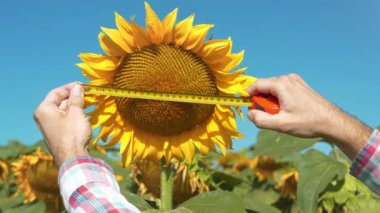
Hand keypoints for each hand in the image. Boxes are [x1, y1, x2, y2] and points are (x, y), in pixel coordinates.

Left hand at [34, 82, 90, 166]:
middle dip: (74, 97)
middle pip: (59, 102)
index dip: (70, 87)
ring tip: (88, 103)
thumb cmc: (72, 134)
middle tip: (87, 94)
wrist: (73, 159)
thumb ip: (76, 98)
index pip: (56, 92)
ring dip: (76, 106)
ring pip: (64, 112)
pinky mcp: (59, 135)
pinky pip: (66, 120)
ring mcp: (51, 127)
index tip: (82, 85)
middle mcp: (44, 118)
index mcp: (44, 110)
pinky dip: (75, 116)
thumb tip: (77, 87)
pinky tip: (84, 116)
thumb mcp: (76, 112)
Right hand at [246, 74, 372, 158]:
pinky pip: (282, 90)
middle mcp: (287, 78)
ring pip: (273, 89)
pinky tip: (287, 112)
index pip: (256, 85)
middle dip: (261, 101)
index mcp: (281, 84)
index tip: (245, 107)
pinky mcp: (300, 85)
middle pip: (264, 87)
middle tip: (267, 116)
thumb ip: (260, 120)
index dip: (247, 96)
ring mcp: (295, 81)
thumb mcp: (281, 124)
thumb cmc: (308, 123)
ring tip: (280, 116)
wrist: (333, 122)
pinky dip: (279, 100)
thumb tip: (249, 113)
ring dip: (270, 102)